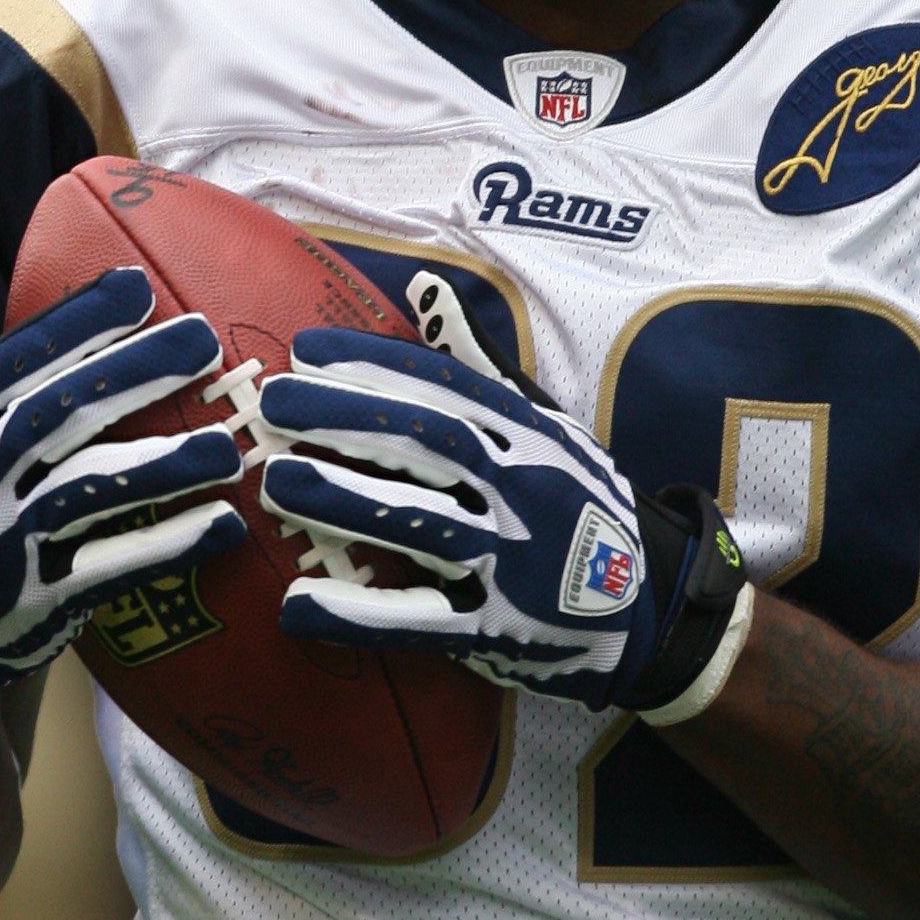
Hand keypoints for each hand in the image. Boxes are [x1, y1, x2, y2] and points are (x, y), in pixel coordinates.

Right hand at [0, 219, 245, 717]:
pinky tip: (223, 524)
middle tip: (203, 342)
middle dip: (131, 375)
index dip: (77, 324)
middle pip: (55, 416)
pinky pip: (107, 570)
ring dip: (160, 467)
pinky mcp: (33, 604)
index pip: (14, 361)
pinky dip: (164, 547)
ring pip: (84, 493)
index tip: (138, 288)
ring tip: (228, 445)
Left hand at [255, 273, 750, 714]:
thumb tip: (424, 290)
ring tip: (278, 483)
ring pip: (424, 524)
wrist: (647, 609)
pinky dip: (359, 617)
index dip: (375, 364)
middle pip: (430, 443)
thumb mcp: (547, 429)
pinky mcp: (499, 629)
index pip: (447, 387)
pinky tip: (298, 607)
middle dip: (349, 418)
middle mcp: (525, 489)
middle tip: (272, 403)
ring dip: (348, 502)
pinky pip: (423, 623)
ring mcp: (514, 561)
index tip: (305, 351)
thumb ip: (480, 367)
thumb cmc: (579, 506)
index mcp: (531, 437)